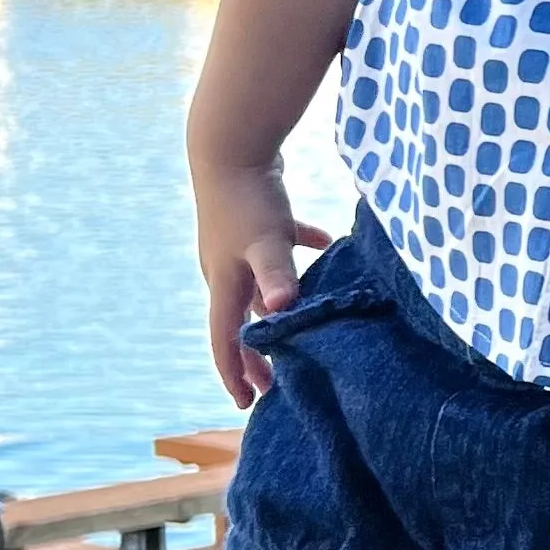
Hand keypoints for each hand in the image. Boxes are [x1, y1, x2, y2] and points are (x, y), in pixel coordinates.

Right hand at [194, 161, 327, 406]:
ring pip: (260, 290)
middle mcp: (226, 271)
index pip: (224, 340)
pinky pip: (280, 249)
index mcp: (225, 284)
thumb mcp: (266, 241)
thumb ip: (278, 275)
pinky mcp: (255, 223)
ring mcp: (238, 247)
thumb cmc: (246, 197)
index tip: (247, 404)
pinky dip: (300, 258)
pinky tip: (325, 250)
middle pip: (242, 322)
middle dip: (258, 354)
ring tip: (300, 333)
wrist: (229, 145)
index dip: (235, 373)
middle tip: (276, 384)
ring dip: (279, 313)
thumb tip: (282, 309)